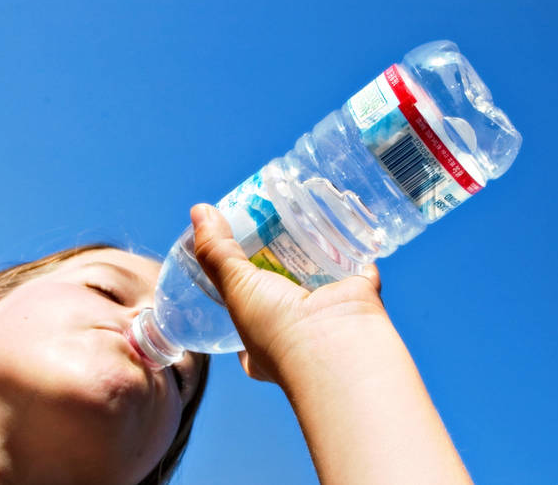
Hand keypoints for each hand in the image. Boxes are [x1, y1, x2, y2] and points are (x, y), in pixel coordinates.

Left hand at [190, 203, 385, 382]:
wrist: (336, 345)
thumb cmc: (278, 330)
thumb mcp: (236, 289)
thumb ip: (217, 252)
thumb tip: (199, 211)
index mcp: (263, 343)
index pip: (246, 315)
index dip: (241, 290)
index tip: (238, 262)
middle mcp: (297, 332)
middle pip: (284, 289)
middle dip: (279, 264)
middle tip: (270, 230)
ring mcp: (329, 315)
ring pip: (319, 276)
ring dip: (314, 251)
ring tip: (301, 217)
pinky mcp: (358, 296)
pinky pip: (357, 267)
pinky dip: (354, 248)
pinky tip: (343, 224)